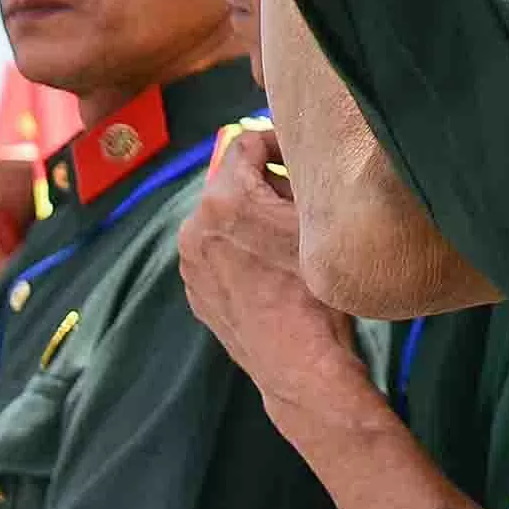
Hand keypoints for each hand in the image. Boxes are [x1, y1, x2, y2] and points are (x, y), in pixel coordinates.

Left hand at [171, 124, 368, 413]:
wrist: (299, 367)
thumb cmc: (316, 294)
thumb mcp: (318, 222)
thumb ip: (300, 177)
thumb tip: (296, 157)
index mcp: (224, 202)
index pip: (246, 143)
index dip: (277, 141)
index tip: (300, 155)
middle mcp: (194, 228)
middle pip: (232, 181)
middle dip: (265, 184)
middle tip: (302, 202)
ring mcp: (190, 264)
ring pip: (222, 218)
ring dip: (250, 217)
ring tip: (286, 239)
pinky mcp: (195, 291)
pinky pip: (216, 251)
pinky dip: (238, 249)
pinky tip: (269, 270)